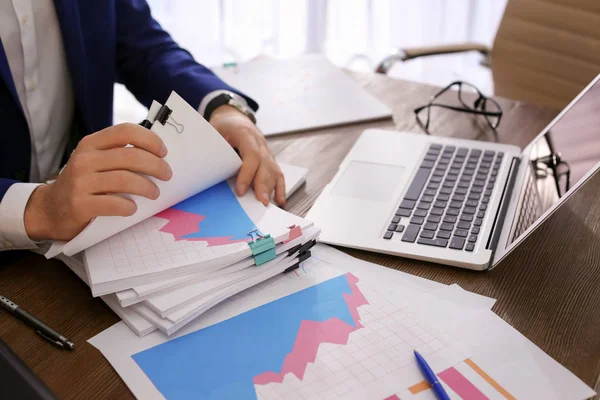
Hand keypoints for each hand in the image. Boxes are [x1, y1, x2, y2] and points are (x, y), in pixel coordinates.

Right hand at [24, 123, 172, 240]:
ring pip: (125, 180)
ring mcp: (80, 182)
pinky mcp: (80, 204)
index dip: (150, 140)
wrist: (50, 209)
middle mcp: (84, 159)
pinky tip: (133, 208)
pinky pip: (114, 204)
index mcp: (91, 144)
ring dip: (147, 187)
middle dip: (156, 166)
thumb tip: (159, 156)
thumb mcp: (95, 161)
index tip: (164, 152)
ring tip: (154, 193)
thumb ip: (118, 155)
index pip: (125, 131)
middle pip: (131, 156)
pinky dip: (130, 207)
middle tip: (167, 175)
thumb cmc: (83, 183)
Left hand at [209, 105, 284, 205]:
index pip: (252, 155)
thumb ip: (213, 148)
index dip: (247, 173)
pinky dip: (279, 187)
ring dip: (271, 188)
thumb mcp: (214, 131)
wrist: (234, 117)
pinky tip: (279, 201)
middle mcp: (260, 143)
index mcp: (246, 134)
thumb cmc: (223, 125)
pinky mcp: (269, 159)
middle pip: (265, 165)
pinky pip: (277, 173)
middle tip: (260, 202)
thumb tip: (207, 168)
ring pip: (273, 170)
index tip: (240, 190)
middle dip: (263, 185)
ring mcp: (266, 151)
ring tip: (267, 204)